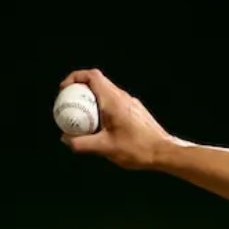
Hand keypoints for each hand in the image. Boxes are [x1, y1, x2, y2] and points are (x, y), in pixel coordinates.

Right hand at [58, 69, 175, 169]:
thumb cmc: (138, 149)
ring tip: (82, 118)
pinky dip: (102, 108)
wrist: (164, 152)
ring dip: (91, 100)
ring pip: (106, 93)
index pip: (92, 76)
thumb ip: (81, 143)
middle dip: (80, 90)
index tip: (64, 90)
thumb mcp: (105, 148)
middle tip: (69, 104)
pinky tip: (99, 126)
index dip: (75, 77)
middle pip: (98, 83)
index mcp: (114, 100)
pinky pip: (114, 103)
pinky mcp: (136, 111)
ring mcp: (131, 103)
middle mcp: (123, 97)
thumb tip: (66, 139)